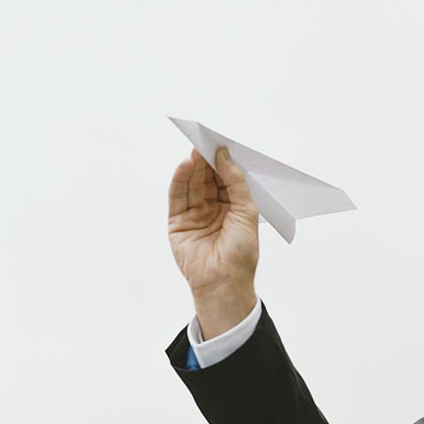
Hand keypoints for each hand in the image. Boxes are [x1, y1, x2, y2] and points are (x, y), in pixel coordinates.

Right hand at [168, 148, 258, 337]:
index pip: (226, 180)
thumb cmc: (241, 252)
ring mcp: (195, 215)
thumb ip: (235, 182)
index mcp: (233, 209)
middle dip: (207, 161)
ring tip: (196, 151)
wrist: (224, 281)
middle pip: (207, 179)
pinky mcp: (178, 222)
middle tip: (207, 142)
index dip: (224, 163)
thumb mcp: (246, 212)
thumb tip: (225, 156)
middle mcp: (214, 210)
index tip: (222, 144)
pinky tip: (185, 166)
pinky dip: (179, 180)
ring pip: (192, 185)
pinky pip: (177, 196)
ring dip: (193, 167)